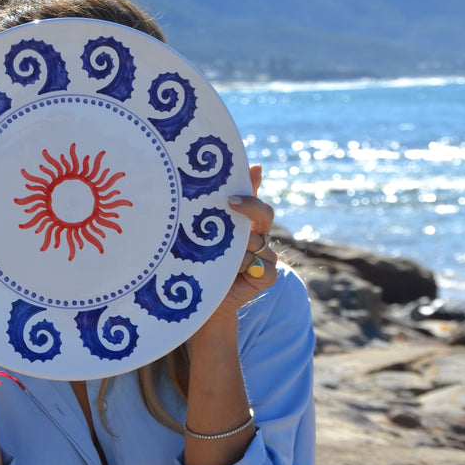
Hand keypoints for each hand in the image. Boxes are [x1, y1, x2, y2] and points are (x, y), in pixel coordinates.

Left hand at [201, 164, 277, 328]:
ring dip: (236, 247)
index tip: (230, 198)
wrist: (198, 299)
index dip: (250, 198)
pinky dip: (245, 267)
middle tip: (229, 207)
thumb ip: (228, 202)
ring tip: (215, 255)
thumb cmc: (200, 261)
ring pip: (256, 242)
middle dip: (248, 212)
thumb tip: (255, 166)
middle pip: (265, 217)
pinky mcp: (267, 277)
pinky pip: (261, 265)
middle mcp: (259, 238)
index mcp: (248, 225)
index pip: (258, 205)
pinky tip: (228, 272)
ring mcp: (266, 258)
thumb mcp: (207, 229)